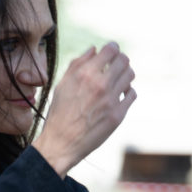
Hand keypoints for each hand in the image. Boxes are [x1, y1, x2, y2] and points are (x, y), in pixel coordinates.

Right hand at [33, 41, 135, 176]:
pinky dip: (127, 91)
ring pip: (130, 75)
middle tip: (115, 66)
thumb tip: (95, 49)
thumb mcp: (62, 84)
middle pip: (124, 60)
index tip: (111, 53)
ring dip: (125, 74)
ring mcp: (111, 100)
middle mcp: (100, 84)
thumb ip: (78, 64)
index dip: (112, 48)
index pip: (111, 50)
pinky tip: (120, 94)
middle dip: (120, 60)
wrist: (61, 143)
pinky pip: (132, 94)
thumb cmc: (59, 113)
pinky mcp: (118, 114)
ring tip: (117, 80)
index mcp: (85, 74)